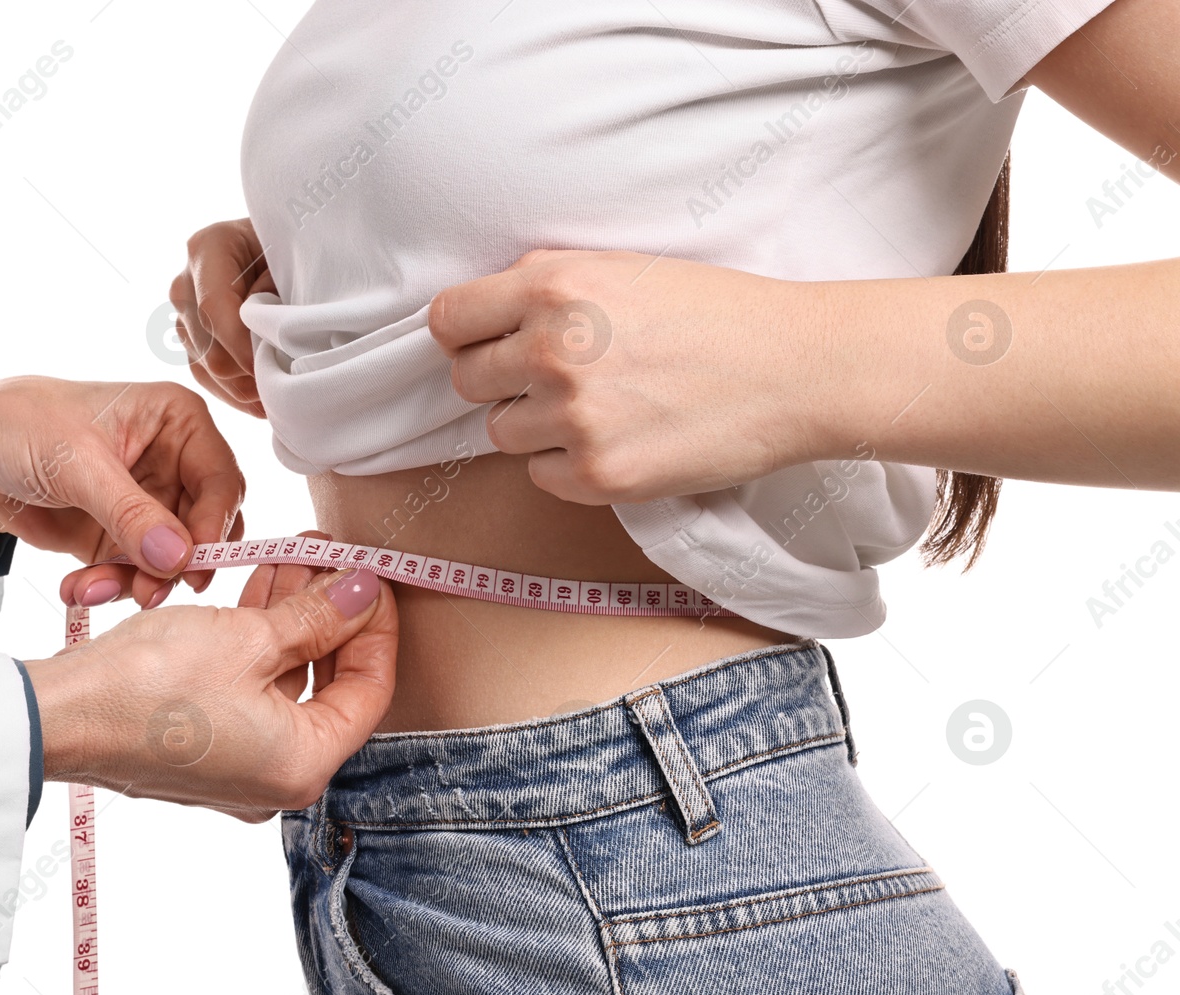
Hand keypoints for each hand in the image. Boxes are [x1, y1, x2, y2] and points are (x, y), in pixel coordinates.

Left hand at [0, 376, 244, 608]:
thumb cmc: (20, 423)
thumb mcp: (76, 463)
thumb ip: (130, 512)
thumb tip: (177, 557)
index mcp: (178, 422)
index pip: (221, 480)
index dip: (213, 525)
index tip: (191, 564)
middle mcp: (175, 463)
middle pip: (206, 528)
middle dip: (173, 565)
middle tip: (145, 591)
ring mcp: (150, 504)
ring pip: (172, 560)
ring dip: (136, 583)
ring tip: (91, 588)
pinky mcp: (122, 537)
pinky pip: (136, 574)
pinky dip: (110, 588)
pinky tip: (76, 587)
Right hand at [24, 556, 397, 822]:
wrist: (56, 716)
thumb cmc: (147, 686)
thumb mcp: (247, 639)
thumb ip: (315, 618)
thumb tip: (361, 592)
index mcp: (302, 765)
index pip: (371, 690)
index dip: (377, 626)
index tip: (370, 576)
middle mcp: (275, 778)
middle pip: (331, 686)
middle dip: (334, 616)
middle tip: (333, 559)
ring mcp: (236, 766)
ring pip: (287, 682)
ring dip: (295, 620)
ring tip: (296, 557)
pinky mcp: (202, 746)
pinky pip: (250, 689)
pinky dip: (260, 642)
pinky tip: (258, 588)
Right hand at [169, 217, 275, 417]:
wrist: (283, 248)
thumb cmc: (294, 247)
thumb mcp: (295, 254)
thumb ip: (280, 286)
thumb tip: (268, 332)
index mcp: (206, 249)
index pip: (214, 309)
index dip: (243, 346)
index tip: (276, 366)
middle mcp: (185, 284)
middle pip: (208, 349)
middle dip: (249, 373)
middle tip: (290, 385)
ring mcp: (184, 315)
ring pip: (206, 370)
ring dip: (246, 388)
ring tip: (283, 395)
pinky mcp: (192, 341)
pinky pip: (207, 379)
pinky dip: (238, 394)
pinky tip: (265, 400)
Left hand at [430, 249, 837, 505]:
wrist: (797, 369)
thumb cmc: (716, 313)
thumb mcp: (623, 268)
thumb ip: (545, 284)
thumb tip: (481, 314)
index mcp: (553, 287)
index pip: (448, 320)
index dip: (464, 333)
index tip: (487, 341)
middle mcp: (552, 351)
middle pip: (467, 380)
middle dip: (502, 379)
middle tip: (559, 376)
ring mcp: (573, 419)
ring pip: (501, 433)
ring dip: (536, 425)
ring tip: (601, 406)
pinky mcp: (598, 475)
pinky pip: (541, 476)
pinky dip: (569, 465)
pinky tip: (620, 438)